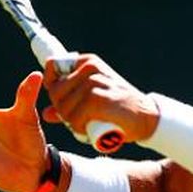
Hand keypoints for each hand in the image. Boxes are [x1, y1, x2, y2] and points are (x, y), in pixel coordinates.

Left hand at [43, 54, 158, 142]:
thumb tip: (46, 113)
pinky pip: (75, 118)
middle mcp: (90, 68)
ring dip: (72, 122)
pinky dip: (80, 128)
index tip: (63, 101)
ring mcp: (95, 82)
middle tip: (79, 119)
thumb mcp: (92, 101)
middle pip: (55, 92)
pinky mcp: (99, 99)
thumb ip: (69, 104)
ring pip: (64, 108)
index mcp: (87, 62)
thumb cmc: (118, 109)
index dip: (52, 86)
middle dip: (62, 110)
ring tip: (88, 124)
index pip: (53, 66)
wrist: (147, 117)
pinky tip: (90, 129)